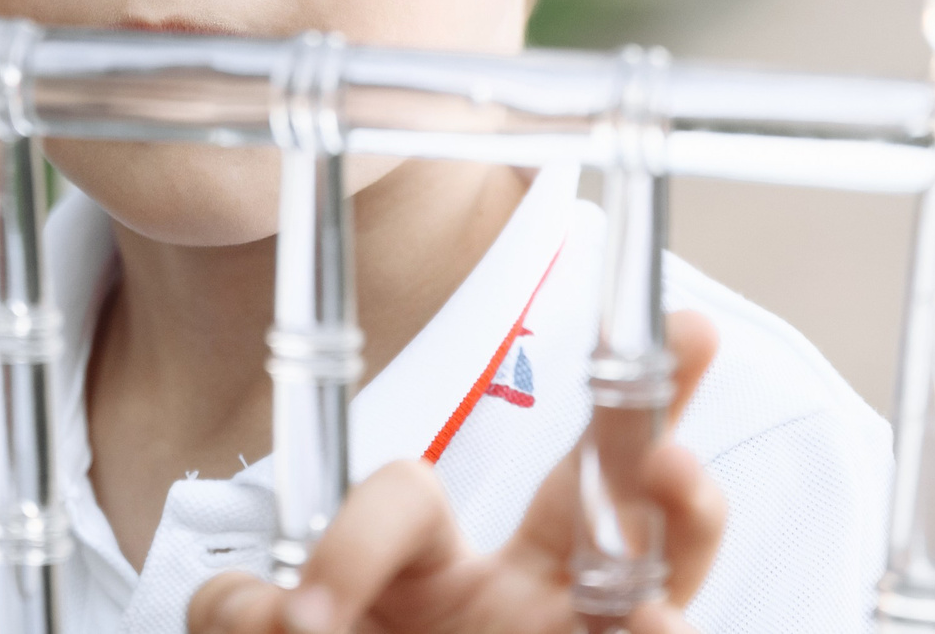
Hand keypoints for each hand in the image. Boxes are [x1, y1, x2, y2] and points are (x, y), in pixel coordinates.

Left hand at [189, 311, 723, 633]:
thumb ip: (244, 614)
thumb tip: (272, 606)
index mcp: (437, 569)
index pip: (413, 499)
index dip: (357, 539)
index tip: (302, 613)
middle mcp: (528, 598)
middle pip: (602, 481)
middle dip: (644, 405)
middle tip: (690, 331)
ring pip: (665, 565)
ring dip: (687, 512)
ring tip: (678, 470)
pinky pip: (658, 631)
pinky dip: (663, 627)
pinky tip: (661, 615)